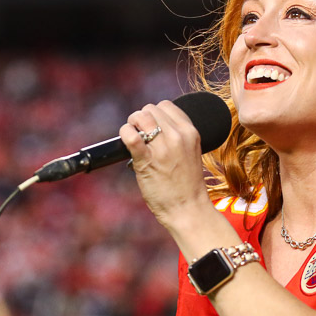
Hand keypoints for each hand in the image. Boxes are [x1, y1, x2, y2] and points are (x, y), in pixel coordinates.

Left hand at [119, 100, 212, 226]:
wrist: (188, 209)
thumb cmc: (187, 186)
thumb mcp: (189, 153)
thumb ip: (176, 137)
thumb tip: (152, 126)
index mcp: (190, 132)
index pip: (166, 106)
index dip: (154, 114)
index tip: (150, 127)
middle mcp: (178, 136)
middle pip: (150, 109)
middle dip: (141, 119)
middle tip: (139, 134)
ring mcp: (163, 148)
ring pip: (140, 116)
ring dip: (132, 124)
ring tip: (133, 138)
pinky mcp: (147, 160)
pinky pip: (130, 135)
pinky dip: (124, 134)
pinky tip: (126, 142)